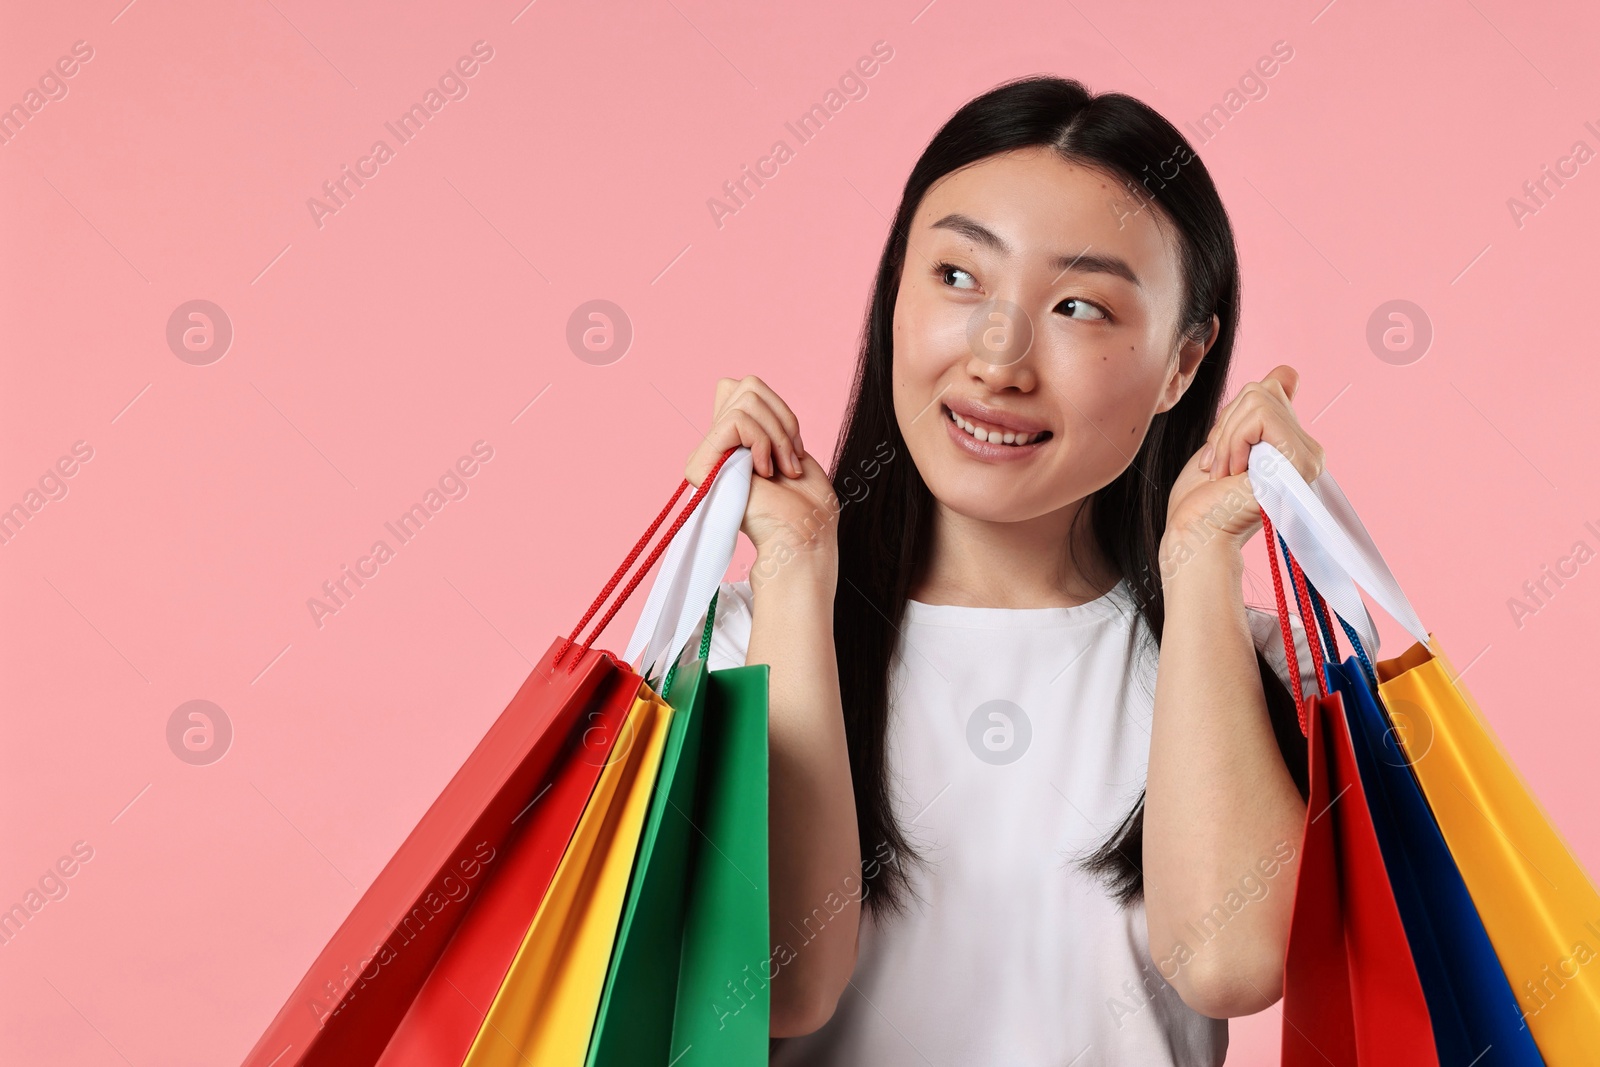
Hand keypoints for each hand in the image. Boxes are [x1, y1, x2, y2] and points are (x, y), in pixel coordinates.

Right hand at [685, 376, 839, 560]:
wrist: (803, 539)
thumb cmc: (806, 505)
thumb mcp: (789, 447)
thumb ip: (763, 418)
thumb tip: (738, 384)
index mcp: (734, 444)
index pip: (740, 387)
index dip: (776, 408)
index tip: (793, 447)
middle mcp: (715, 448)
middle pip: (745, 385)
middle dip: (782, 419)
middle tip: (791, 460)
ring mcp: (706, 457)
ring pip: (744, 399)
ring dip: (777, 435)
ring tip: (782, 470)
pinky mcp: (701, 467)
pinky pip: (736, 420)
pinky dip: (763, 441)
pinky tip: (765, 472)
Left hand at [1164, 365, 1325, 550]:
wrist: (1196, 533)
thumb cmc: (1202, 499)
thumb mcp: (1226, 443)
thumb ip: (1253, 414)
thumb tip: (1288, 373)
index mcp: (1291, 446)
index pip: (1278, 385)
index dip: (1244, 406)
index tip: (1226, 451)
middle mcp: (1307, 451)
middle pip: (1262, 390)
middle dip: (1225, 423)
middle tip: (1217, 464)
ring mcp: (1307, 458)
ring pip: (1259, 399)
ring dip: (1226, 435)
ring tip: (1223, 471)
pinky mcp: (1300, 462)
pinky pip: (1261, 416)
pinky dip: (1234, 439)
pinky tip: (1233, 472)